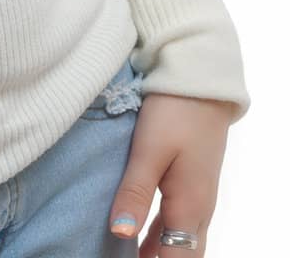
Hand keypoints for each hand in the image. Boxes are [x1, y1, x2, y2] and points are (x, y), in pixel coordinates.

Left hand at [108, 91, 236, 254]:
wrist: (201, 81)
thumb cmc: (174, 112)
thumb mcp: (148, 150)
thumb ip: (135, 193)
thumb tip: (120, 233)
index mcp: (190, 207)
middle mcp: (199, 209)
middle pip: (183, 254)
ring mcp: (199, 196)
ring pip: (182, 241)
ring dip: (159, 252)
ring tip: (125, 255)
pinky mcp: (193, 183)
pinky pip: (179, 223)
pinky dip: (161, 237)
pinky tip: (139, 235)